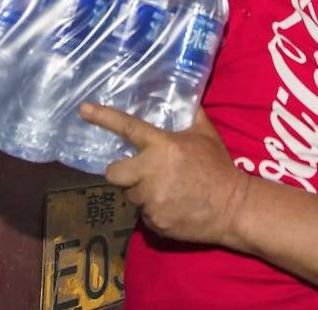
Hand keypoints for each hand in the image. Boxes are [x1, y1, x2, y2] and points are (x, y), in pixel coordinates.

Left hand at [80, 103, 247, 245]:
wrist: (233, 208)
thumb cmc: (218, 167)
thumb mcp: (206, 134)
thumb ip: (191, 114)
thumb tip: (185, 94)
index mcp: (162, 146)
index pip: (127, 127)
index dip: (103, 117)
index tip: (83, 110)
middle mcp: (151, 172)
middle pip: (113, 173)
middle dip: (121, 172)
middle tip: (138, 172)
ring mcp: (151, 200)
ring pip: (131, 194)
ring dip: (141, 191)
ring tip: (166, 190)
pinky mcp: (155, 222)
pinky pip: (144, 214)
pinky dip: (154, 210)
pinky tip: (172, 206)